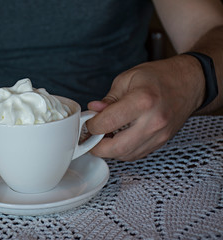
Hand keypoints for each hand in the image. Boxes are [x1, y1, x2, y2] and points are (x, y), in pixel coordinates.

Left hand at [86, 55, 204, 160]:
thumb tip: (93, 111)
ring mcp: (159, 135)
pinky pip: (137, 154)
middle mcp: (153, 122)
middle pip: (116, 148)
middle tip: (90, 138)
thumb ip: (108, 99)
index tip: (89, 122)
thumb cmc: (159, 77)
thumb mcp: (128, 79)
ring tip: (103, 137)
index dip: (92, 126)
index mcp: (142, 101)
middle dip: (97, 147)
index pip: (107, 123)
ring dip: (110, 150)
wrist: (190, 83)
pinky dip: (123, 150)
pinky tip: (118, 139)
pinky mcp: (162, 142)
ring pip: (126, 155)